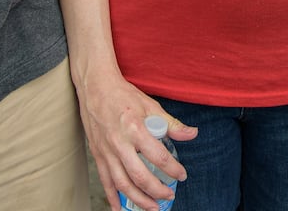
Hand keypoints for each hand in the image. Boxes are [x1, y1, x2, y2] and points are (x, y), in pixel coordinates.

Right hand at [74, 63, 196, 209]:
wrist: (95, 88)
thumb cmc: (124, 95)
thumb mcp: (150, 105)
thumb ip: (171, 123)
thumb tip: (192, 134)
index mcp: (135, 128)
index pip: (158, 156)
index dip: (172, 169)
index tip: (182, 175)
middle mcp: (119, 143)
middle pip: (140, 176)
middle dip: (157, 191)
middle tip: (169, 195)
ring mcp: (106, 151)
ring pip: (122, 184)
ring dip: (139, 199)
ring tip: (153, 207)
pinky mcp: (97, 155)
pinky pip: (105, 181)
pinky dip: (113, 197)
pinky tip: (121, 208)